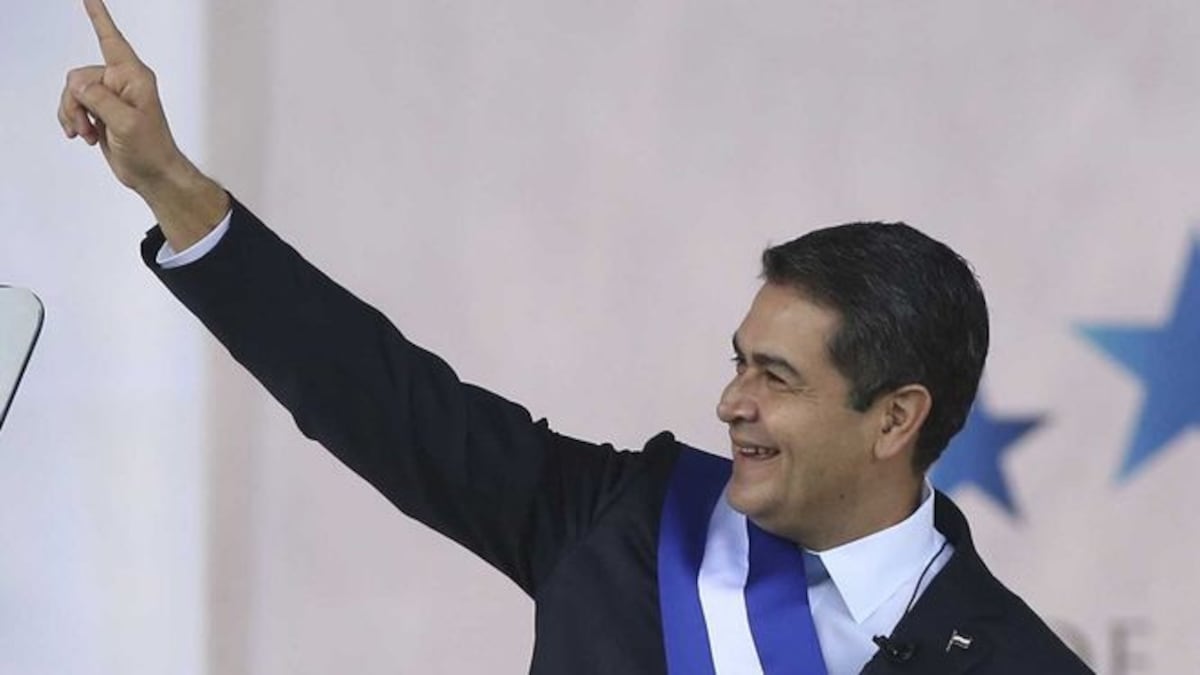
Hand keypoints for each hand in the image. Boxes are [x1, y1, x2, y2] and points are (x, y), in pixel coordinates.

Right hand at [60, 0, 186, 193]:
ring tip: (87, 134)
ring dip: (73, 114)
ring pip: (72, 93)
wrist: (153, 174)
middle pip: (79, 77)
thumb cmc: (151, 149)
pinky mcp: (102, 111)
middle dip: (75, 102)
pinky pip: (73, 106)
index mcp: (134, 77)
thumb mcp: (126, 124)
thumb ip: (100, 99)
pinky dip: (73, 120)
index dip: (99, 17)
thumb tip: (77, 85)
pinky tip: (84, 136)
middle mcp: (122, 82)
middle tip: (89, 126)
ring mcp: (111, 97)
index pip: (111, 40)